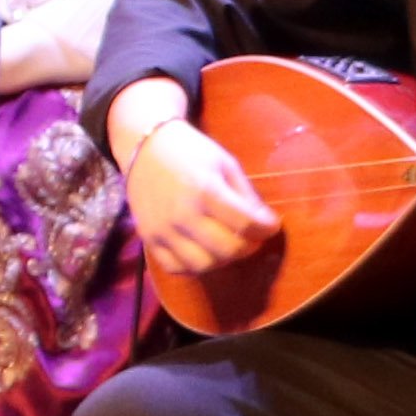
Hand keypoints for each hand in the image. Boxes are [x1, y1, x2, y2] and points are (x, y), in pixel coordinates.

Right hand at [108, 90, 274, 271]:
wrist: (145, 147)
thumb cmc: (190, 153)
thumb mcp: (225, 164)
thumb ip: (246, 196)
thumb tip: (265, 224)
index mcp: (205, 190)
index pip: (246, 225)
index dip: (266, 229)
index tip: (270, 226)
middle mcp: (183, 214)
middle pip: (227, 250)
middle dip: (249, 246)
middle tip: (252, 237)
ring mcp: (163, 230)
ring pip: (203, 265)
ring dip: (223, 259)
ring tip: (228, 244)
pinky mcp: (149, 239)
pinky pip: (176, 267)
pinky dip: (194, 266)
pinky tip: (203, 251)